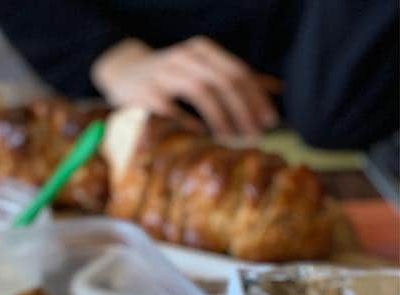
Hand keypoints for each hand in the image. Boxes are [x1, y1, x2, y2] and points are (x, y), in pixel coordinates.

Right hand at [92, 37, 279, 136]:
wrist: (123, 73)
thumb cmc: (169, 77)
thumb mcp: (202, 70)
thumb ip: (234, 79)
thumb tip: (276, 88)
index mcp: (203, 51)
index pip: (237, 72)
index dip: (256, 97)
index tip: (270, 121)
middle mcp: (185, 57)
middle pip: (223, 80)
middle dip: (243, 109)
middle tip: (254, 135)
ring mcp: (164, 72)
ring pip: (201, 90)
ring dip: (220, 116)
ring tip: (231, 138)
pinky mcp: (145, 91)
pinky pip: (171, 106)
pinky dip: (188, 120)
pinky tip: (201, 135)